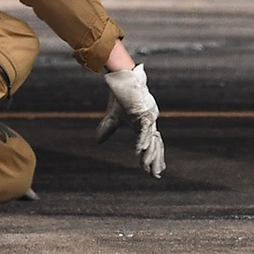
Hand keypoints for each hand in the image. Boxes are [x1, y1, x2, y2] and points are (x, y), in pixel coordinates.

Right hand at [95, 63, 165, 177]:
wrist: (121, 79)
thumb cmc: (120, 97)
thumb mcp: (111, 118)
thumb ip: (106, 130)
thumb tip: (97, 142)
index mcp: (143, 125)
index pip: (151, 145)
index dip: (152, 158)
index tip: (153, 172)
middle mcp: (149, 122)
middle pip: (155, 145)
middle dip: (155, 160)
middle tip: (156, 175)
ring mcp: (148, 116)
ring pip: (151, 138)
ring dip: (150, 153)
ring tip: (148, 167)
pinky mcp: (144, 111)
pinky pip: (144, 127)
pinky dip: (143, 138)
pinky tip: (141, 149)